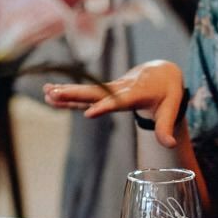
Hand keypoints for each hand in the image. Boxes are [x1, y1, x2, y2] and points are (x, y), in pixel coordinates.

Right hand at [43, 59, 185, 148]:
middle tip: (55, 94)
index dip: (105, 106)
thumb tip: (170, 145)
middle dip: (75, 94)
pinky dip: (69, 94)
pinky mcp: (105, 91)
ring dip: (67, 92)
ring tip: (46, 93)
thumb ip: (166, 127)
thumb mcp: (171, 108)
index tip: (89, 113)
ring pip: (87, 91)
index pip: (120, 100)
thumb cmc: (166, 92)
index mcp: (137, 92)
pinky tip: (50, 94)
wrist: (161, 73)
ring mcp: (111, 89)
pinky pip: (85, 94)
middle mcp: (121, 88)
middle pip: (96, 92)